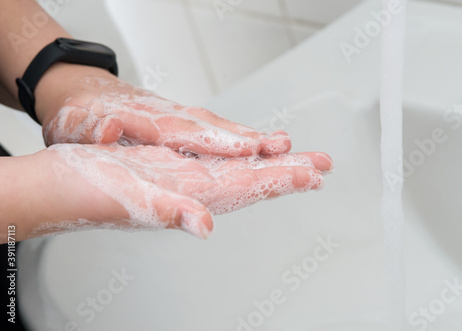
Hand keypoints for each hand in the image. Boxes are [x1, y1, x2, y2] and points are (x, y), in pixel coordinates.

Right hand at [31, 144, 331, 239]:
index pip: (250, 188)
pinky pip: (216, 164)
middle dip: (289, 173)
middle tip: (322, 164)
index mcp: (192, 196)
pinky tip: (252, 157)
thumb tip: (204, 226)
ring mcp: (186, 180)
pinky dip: (240, 158)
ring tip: (299, 158)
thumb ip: (170, 213)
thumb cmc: (89, 194)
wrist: (63, 188)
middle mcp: (196, 191)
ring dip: (270, 165)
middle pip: (254, 181)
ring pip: (239, 172)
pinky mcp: (174, 168)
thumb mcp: (131, 201)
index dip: (282, 181)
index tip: (312, 175)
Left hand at [38, 65, 290, 156]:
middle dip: (252, 139)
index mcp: (145, 119)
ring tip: (285, 147)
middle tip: (286, 147)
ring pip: (221, 127)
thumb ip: (92, 127)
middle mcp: (169, 116)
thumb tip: (110, 129)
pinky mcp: (181, 123)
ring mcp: (178, 118)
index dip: (219, 141)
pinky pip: (216, 131)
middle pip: (216, 128)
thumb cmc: (79, 111)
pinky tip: (256, 146)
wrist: (78, 90)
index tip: (249, 149)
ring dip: (252, 138)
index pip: (188, 132)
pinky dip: (238, 138)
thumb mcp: (75, 122)